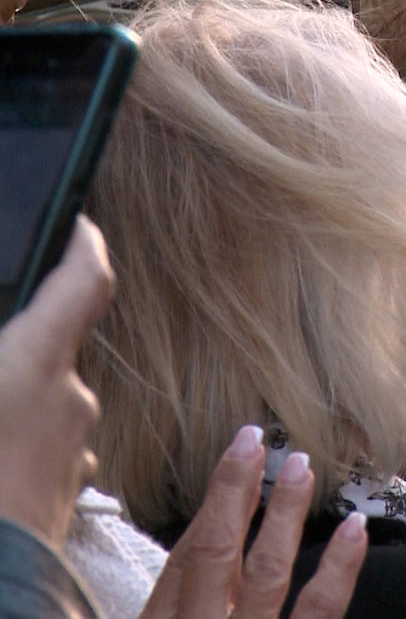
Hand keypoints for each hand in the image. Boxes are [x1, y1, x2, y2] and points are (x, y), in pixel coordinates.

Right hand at [0, 216, 111, 545]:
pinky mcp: (64, 492)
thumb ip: (1, 349)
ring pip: (46, 402)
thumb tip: (5, 350)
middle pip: (54, 348)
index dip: (83, 245)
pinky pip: (43, 447)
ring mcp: (73, 450)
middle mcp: (71, 399)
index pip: (85, 281)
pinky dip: (15, 441)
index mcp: (37, 363)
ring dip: (12, 399)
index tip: (77, 225)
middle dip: (16, 344)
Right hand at [142, 426, 367, 617]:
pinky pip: (319, 610)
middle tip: (254, 438)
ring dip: (285, 513)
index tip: (235, 459)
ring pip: (267, 572)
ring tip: (300, 466)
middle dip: (233, 490)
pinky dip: (340, 567)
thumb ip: (179, 604)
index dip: (212, 506)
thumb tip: (196, 560)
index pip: (184, 560)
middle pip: (215, 552)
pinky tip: (355, 528)